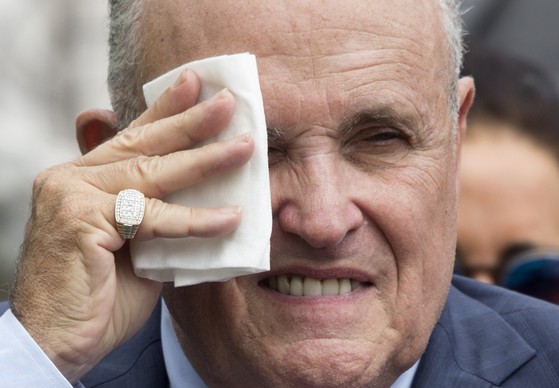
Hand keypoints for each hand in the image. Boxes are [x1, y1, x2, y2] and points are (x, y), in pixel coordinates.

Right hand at [10, 69, 253, 381]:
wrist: (58, 340)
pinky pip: (153, 217)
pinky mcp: (83, 222)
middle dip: (191, 121)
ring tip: (245, 148)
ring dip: (205, 160)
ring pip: (152, 173)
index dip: (164, 109)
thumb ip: (156, 213)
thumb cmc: (99, 294)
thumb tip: (205, 196)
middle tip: (228, 101)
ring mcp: (73, 197)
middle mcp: (72, 178)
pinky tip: (230, 218)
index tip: (194, 84)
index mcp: (82, 178)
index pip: (132, 137)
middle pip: (143, 144)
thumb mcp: (134, 245)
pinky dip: (195, 221)